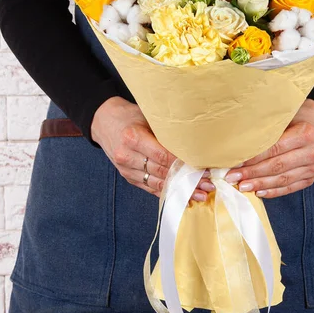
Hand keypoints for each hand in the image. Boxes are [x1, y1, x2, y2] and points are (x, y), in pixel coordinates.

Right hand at [91, 97, 210, 200]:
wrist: (104, 122)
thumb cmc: (131, 115)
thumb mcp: (147, 115)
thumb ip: (166, 129)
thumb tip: (194, 141)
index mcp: (133, 137)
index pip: (163, 156)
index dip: (184, 165)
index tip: (203, 170)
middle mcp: (127, 156)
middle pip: (162, 172)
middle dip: (187, 181)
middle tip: (209, 185)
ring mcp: (126, 169)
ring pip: (157, 184)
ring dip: (180, 191)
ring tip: (201, 195)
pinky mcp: (128, 177)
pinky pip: (150, 187)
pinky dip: (168, 192)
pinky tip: (184, 197)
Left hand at [224, 99, 313, 198]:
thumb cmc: (294, 117)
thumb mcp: (283, 115)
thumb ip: (267, 127)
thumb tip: (237, 140)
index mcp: (306, 133)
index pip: (274, 148)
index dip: (254, 157)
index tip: (235, 162)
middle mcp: (312, 152)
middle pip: (277, 166)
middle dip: (252, 173)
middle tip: (232, 177)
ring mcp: (313, 167)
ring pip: (282, 179)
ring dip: (260, 185)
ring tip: (242, 186)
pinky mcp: (310, 178)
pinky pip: (289, 187)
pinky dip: (272, 191)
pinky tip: (258, 192)